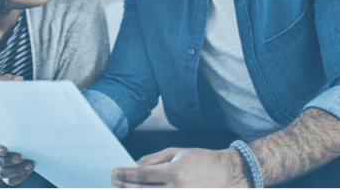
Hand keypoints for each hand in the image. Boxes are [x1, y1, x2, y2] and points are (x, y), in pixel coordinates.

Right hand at [0, 74, 34, 185]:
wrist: (16, 131)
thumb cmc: (11, 115)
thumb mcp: (6, 99)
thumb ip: (7, 85)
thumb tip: (18, 79)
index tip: (4, 148)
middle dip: (7, 161)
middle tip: (20, 157)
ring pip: (2, 173)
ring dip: (15, 170)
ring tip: (30, 163)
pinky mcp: (8, 173)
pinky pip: (10, 181)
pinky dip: (19, 177)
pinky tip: (30, 169)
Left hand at [110, 147, 250, 187]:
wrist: (226, 174)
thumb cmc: (200, 160)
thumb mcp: (177, 153)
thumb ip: (154, 159)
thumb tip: (134, 166)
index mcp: (174, 173)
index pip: (142, 175)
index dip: (125, 174)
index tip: (114, 172)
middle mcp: (176, 189)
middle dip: (124, 185)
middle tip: (113, 179)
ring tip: (122, 187)